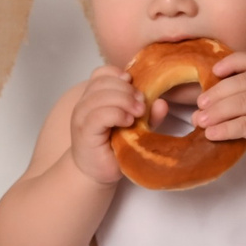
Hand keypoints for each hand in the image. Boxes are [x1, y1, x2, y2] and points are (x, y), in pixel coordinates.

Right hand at [68, 66, 139, 183]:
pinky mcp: (85, 131)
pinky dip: (117, 114)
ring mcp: (82, 116)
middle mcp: (84, 103)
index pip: (101, 72)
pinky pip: (99, 114)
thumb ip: (148, 115)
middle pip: (104, 81)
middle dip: (128, 90)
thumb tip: (162, 102)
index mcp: (93, 96)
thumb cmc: (114, 148)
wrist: (96, 173)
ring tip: (137, 114)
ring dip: (125, 101)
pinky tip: (128, 122)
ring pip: (102, 95)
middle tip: (142, 105)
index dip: (120, 75)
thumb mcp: (136, 128)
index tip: (135, 88)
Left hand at [196, 51, 245, 172]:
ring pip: (241, 103)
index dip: (231, 62)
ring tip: (200, 121)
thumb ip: (235, 98)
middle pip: (241, 83)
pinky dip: (224, 129)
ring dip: (217, 112)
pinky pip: (243, 125)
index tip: (213, 71)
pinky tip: (211, 134)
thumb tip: (200, 107)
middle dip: (216, 94)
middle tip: (199, 105)